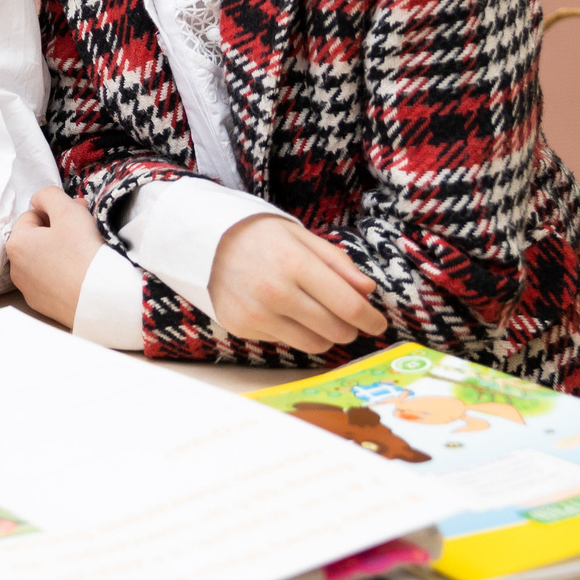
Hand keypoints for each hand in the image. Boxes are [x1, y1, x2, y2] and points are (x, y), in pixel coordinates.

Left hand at [5, 187, 105, 325]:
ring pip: (44, 260)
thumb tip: (39, 200)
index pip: (33, 215)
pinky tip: (81, 275)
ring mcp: (29, 290)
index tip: (78, 215)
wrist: (102, 299)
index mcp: (16, 243)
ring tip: (84, 254)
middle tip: (85, 230)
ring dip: (60, 252)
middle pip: (37, 238)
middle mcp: (15, 268)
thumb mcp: (67, 211)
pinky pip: (51, 282)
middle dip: (59, 230)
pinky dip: (63, 275)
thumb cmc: (83, 252)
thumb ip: (48, 195)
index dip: (57, 211)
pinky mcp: (44, 306)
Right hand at [207, 215, 386, 354]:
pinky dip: (292, 331)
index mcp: (293, 263)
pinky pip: (284, 341)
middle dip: (350, 328)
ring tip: (318, 318)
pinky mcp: (240, 327)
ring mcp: (255, 313)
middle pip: (335, 330)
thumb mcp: (299, 236)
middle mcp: (274, 292)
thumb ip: (337, 262)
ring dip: (325, 335)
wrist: (201, 240)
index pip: (348, 305)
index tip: (378, 324)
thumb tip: (368, 291)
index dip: (371, 319)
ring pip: (313, 344)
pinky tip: (281, 311)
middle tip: (349, 321)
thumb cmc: (257, 235)